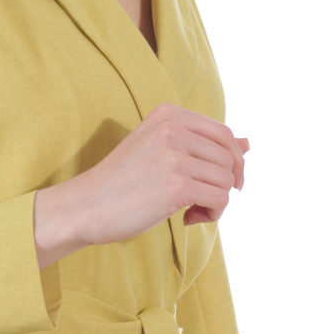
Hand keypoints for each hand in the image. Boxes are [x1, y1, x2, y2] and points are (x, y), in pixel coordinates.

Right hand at [33, 103, 247, 268]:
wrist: (85, 207)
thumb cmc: (121, 184)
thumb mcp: (161, 152)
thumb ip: (202, 145)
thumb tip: (249, 144)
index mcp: (168, 114)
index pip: (224, 133)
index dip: (233, 161)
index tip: (225, 183)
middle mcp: (173, 128)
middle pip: (228, 157)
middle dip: (224, 184)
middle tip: (203, 204)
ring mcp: (174, 155)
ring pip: (226, 180)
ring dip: (216, 202)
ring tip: (191, 212)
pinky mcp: (176, 184)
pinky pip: (220, 199)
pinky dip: (212, 214)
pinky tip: (188, 220)